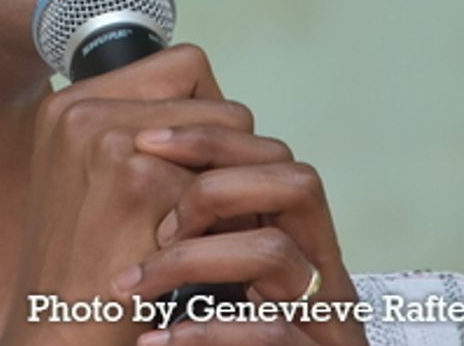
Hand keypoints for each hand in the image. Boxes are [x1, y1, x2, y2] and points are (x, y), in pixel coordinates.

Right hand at [0, 45, 252, 345]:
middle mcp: (82, 110)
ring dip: (234, 176)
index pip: (179, 65)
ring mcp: (110, 141)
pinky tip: (205, 249)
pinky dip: (226, 217)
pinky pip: (223, 177)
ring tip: (213, 222)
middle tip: (217, 200)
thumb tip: (209, 111)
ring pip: (229, 128)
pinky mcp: (141, 183)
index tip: (201, 161)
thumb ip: (128, 131)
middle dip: (228, 146)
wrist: (56, 333)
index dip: (205, 111)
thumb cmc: (80, 267)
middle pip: (211, 94)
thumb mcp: (82, 177)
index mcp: (66, 104)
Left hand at [110, 127, 367, 345]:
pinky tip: (154, 340)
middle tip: (155, 224)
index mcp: (298, 239)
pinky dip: (204, 332)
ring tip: (136, 284)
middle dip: (213, 189)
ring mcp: (328, 315)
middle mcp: (321, 269)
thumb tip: (135, 166)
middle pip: (295, 184)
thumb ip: (203, 231)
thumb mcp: (224, 280)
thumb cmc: (236, 343)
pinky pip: (271, 332)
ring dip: (192, 261)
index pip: (270, 157)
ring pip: (275, 252)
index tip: (143, 142)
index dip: (210, 139)